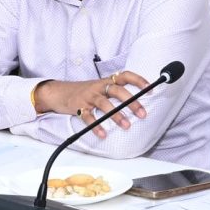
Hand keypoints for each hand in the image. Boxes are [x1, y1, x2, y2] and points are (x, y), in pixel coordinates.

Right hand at [30, 71, 149, 135]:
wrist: (59, 92)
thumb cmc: (86, 92)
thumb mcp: (101, 88)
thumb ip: (117, 91)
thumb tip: (139, 101)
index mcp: (106, 81)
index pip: (125, 76)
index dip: (138, 80)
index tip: (149, 88)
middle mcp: (99, 87)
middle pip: (117, 90)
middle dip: (131, 102)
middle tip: (142, 114)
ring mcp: (88, 97)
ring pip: (104, 104)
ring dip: (116, 115)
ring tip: (126, 126)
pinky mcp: (78, 107)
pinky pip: (88, 117)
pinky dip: (96, 126)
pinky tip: (103, 133)